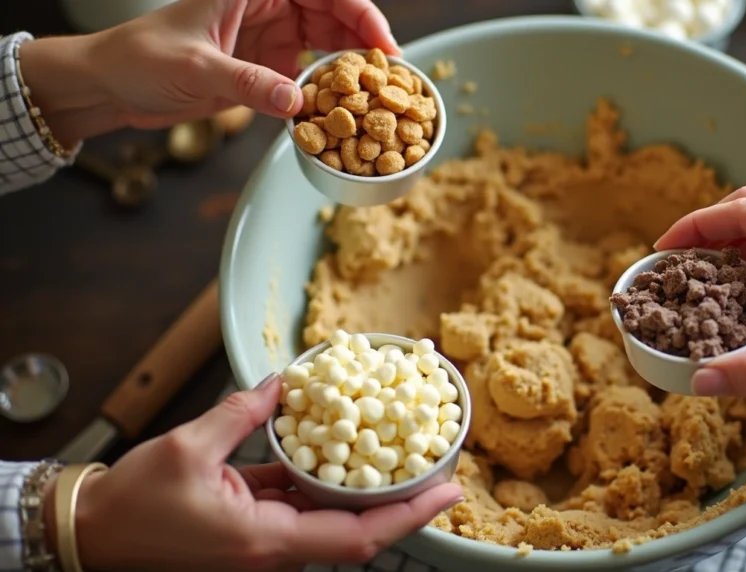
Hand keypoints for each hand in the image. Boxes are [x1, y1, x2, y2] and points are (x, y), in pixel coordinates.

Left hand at [20, 0, 398, 141]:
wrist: (113, 86)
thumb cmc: (141, 57)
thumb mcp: (196, 67)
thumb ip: (248, 82)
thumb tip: (298, 101)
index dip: (357, 10)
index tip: (380, 40)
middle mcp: (269, 8)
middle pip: (334, 15)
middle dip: (366, 41)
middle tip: (391, 76)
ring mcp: (271, 39)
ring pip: (329, 45)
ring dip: (353, 69)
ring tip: (377, 95)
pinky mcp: (268, 70)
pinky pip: (311, 77)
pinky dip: (330, 92)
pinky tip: (345, 110)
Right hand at [58, 375, 461, 571]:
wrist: (93, 536)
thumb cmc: (133, 504)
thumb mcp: (190, 447)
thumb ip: (242, 412)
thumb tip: (279, 383)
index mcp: (265, 538)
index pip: (357, 536)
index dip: (410, 515)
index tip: (448, 491)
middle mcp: (274, 551)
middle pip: (357, 531)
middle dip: (404, 502)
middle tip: (442, 466)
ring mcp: (267, 545)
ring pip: (335, 521)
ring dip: (372, 493)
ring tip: (408, 455)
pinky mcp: (255, 533)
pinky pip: (305, 510)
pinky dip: (329, 485)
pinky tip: (345, 452)